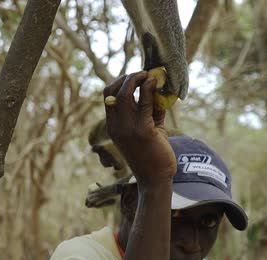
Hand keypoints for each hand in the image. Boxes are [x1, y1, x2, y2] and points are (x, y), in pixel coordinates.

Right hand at [103, 71, 176, 186]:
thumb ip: (151, 110)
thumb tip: (159, 89)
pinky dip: (150, 89)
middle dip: (129, 76)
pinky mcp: (144, 130)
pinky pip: (146, 102)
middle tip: (144, 73)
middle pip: (115, 90)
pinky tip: (157, 85)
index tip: (135, 77)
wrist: (156, 179)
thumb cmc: (152, 155)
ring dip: (139, 79)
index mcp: (113, 126)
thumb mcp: (148, 129)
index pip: (108, 95)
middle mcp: (116, 126)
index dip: (120, 81)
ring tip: (152, 76)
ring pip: (127, 92)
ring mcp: (128, 128)